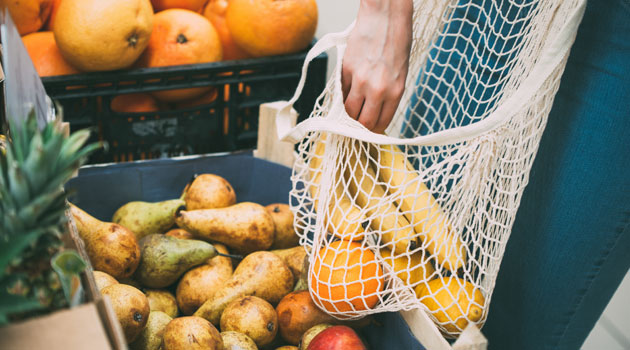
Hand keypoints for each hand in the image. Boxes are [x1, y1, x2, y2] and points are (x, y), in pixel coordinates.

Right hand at [342, 0, 412, 133]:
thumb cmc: (396, 40)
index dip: (373, 130)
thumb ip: (389, 93)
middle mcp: (377, 89)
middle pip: (362, 121)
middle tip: (357, 125)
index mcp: (395, 91)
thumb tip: (375, 110)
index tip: (369, 130)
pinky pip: (341, 91)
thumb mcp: (400, 71)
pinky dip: (342, 95)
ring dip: (348, 114)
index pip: (380, 123)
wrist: (385, 15)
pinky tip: (347, 92)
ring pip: (348, 110)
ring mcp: (360, 80)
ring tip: (349, 111)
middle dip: (359, 126)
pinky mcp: (346, 70)